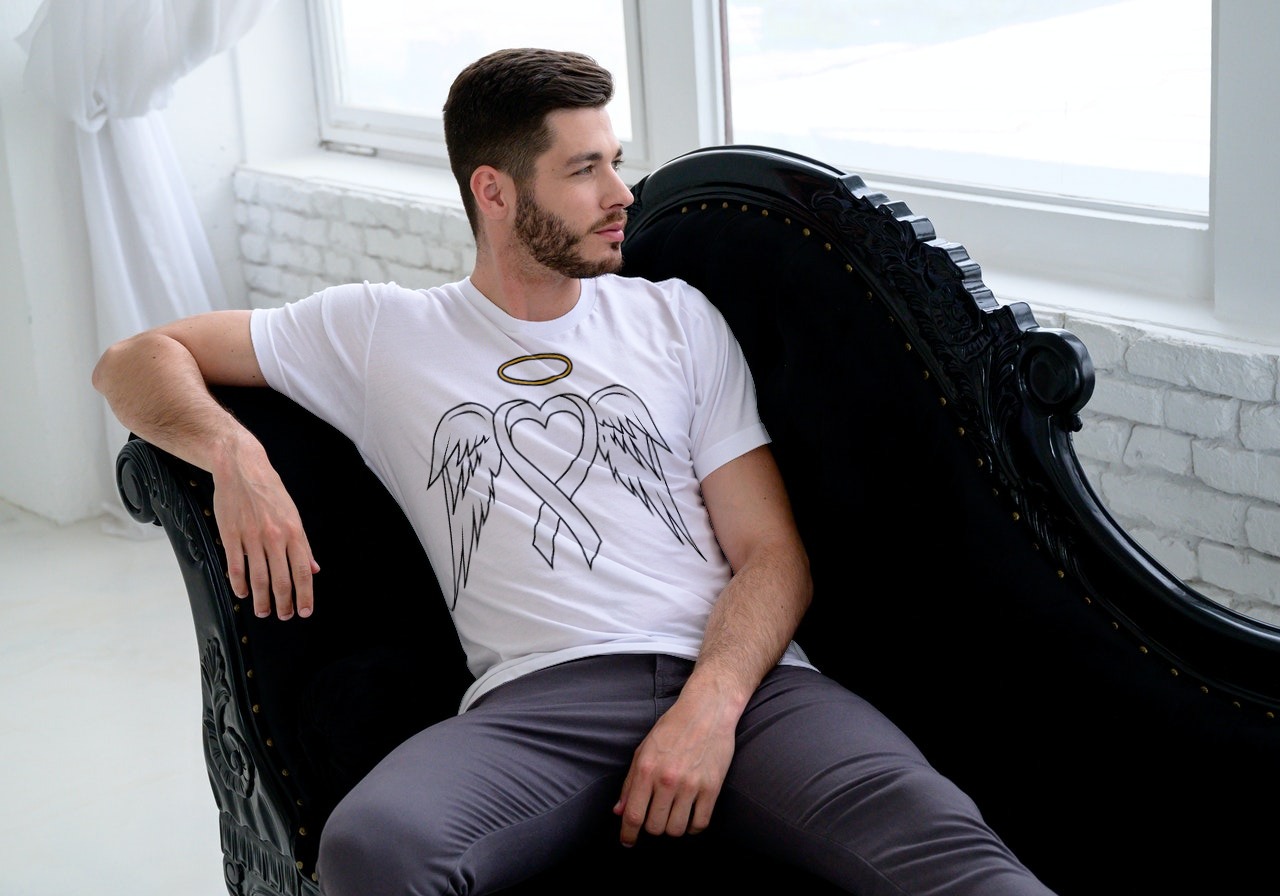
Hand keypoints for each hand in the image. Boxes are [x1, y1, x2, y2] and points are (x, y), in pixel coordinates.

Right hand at [212, 456, 318, 619]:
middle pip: (281, 579)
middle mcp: (275, 537)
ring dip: (262, 600)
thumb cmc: (269, 491)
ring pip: (259, 578)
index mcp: (294, 532)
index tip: (305, 611)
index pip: (303, 571)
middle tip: (283, 616)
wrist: (242, 468)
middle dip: (284, 603)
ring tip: (264, 611)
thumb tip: (314, 568)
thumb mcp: (293, 515)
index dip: (305, 595)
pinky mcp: (231, 535)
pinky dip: (240, 584)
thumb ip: (303, 544)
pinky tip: (243, 594)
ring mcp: (252, 537)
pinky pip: (236, 567)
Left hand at [612, 692, 735, 845]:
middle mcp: (667, 779)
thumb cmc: (673, 728)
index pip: (632, 814)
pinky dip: (693, 827)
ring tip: (673, 815)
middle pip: (655, 827)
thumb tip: (618, 811)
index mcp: (647, 769)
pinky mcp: (712, 787)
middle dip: (652, 828)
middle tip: (655, 817)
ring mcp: (691, 785)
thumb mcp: (644, 750)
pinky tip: (690, 816)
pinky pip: (700, 823)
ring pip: (676, 829)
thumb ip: (629, 782)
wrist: (707, 710)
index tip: (628, 841)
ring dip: (672, 827)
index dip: (628, 834)